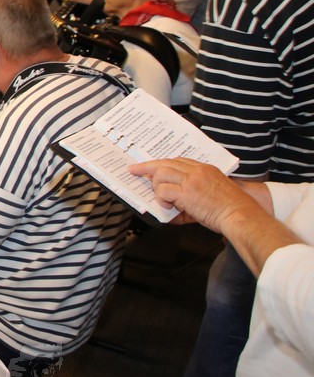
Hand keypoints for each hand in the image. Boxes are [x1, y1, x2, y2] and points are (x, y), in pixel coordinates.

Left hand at [129, 158, 270, 232]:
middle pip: (164, 163)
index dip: (161, 164)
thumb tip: (173, 204)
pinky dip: (161, 200)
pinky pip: (163, 191)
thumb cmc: (233, 209)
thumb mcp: (214, 193)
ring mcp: (191, 180)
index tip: (150, 166)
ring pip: (160, 174)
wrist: (242, 215)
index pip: (177, 161)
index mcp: (205, 169)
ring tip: (161, 198)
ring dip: (156, 187)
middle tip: (134, 170)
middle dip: (146, 167)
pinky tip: (167, 207)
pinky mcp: (186, 193)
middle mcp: (197, 171)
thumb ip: (193, 193)